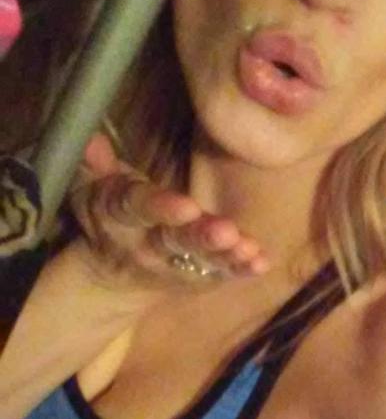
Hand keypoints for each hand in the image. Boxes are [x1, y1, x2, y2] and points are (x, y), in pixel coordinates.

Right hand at [69, 134, 270, 291]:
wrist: (112, 275)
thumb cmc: (110, 214)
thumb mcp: (90, 188)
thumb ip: (94, 164)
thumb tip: (92, 140)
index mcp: (119, 215)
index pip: (138, 208)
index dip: (161, 208)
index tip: (187, 206)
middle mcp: (146, 245)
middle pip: (174, 240)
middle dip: (201, 236)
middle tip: (226, 232)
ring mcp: (174, 265)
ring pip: (200, 261)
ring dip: (226, 255)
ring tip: (248, 248)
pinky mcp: (198, 277)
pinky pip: (220, 274)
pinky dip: (240, 269)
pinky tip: (261, 262)